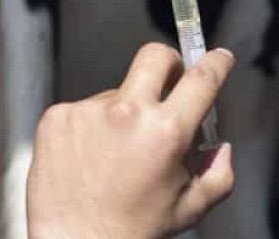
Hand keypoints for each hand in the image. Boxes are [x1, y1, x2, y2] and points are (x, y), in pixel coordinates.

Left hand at [27, 43, 235, 238]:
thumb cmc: (131, 230)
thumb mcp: (189, 209)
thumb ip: (217, 174)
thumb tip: (220, 147)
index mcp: (166, 132)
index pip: (201, 80)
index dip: (216, 63)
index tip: (219, 56)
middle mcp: (126, 112)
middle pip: (154, 56)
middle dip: (169, 62)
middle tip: (169, 80)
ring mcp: (87, 110)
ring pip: (116, 92)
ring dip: (123, 112)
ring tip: (114, 154)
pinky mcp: (58, 115)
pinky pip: (83, 109)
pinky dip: (90, 126)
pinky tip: (89, 156)